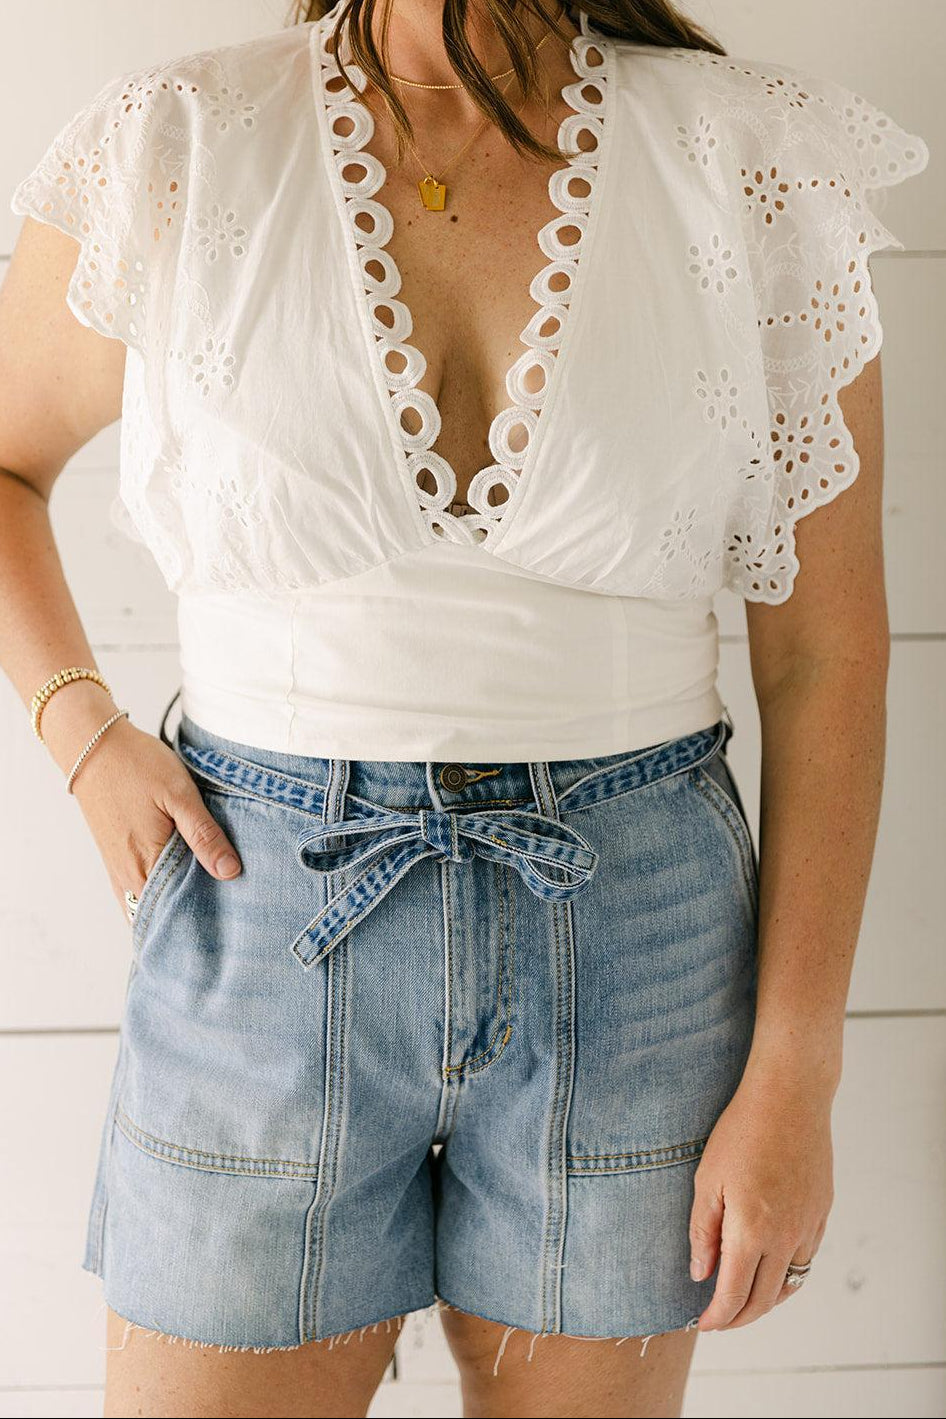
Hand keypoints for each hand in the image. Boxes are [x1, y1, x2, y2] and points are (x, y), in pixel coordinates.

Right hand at [68, 714, 241, 913]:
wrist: (94, 748)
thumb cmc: (137, 766)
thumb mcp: (180, 795)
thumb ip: (204, 835)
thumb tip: (230, 872)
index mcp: (147, 865)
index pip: (184, 906)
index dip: (212, 906)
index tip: (236, 899)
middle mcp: (129, 878)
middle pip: (169, 910)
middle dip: (197, 906)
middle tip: (228, 895)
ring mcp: (119, 872)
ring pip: (152, 904)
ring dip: (177, 900)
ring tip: (208, 887)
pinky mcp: (115, 861)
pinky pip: (138, 893)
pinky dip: (159, 893)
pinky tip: (181, 880)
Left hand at [688, 1064, 833, 1330]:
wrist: (790, 1097)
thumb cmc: (741, 1131)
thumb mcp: (707, 1179)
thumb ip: (703, 1232)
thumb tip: (702, 1275)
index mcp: (752, 1232)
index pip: (734, 1296)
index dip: (717, 1317)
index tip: (702, 1324)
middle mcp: (785, 1237)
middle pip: (764, 1300)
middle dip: (739, 1318)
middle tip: (718, 1319)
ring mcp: (808, 1226)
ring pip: (789, 1284)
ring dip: (765, 1301)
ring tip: (742, 1300)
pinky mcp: (822, 1212)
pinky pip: (805, 1259)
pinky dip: (787, 1276)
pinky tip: (771, 1269)